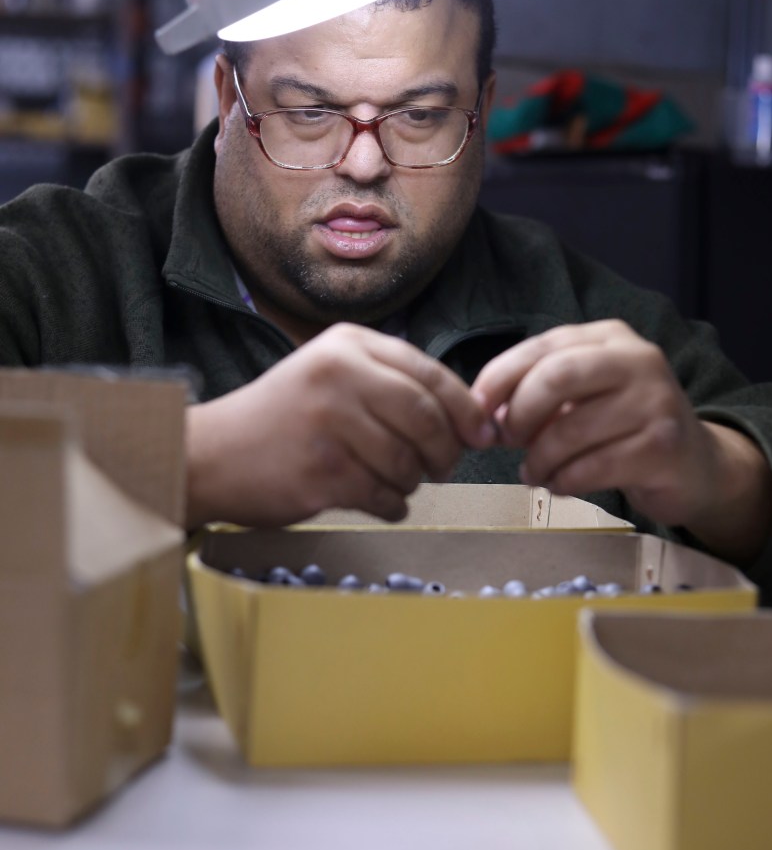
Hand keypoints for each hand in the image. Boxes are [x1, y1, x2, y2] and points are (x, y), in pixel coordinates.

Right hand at [186, 322, 495, 527]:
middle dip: (446, 450)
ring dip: (412, 481)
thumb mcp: (332, 374)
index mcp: (348, 344)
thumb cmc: (282, 418)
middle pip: (426, 418)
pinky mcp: (323, 471)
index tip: (481, 434)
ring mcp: (329, 422)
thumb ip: (392, 384)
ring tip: (395, 481)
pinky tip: (377, 500)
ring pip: (408, 462)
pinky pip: (385, 495)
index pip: (429, 374)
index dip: (465, 409)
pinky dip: (392, 505)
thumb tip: (474, 419)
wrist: (212, 455)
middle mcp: (339, 373)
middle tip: (443, 467)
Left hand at [471, 320, 771, 562]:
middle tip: (507, 442)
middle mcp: (638, 359)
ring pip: (572, 430)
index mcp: (610, 337)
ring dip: (539, 459)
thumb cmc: (624, 426)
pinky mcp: (663, 447)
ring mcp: (656, 401)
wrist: (695, 465)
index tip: (477, 410)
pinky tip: (560, 485)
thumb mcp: (583, 395)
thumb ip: (537, 392)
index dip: (500, 378)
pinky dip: (565, 481)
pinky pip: (594, 467)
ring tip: (533, 473)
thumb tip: (486, 413)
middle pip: (556, 377)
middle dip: (519, 414)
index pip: (542, 347)